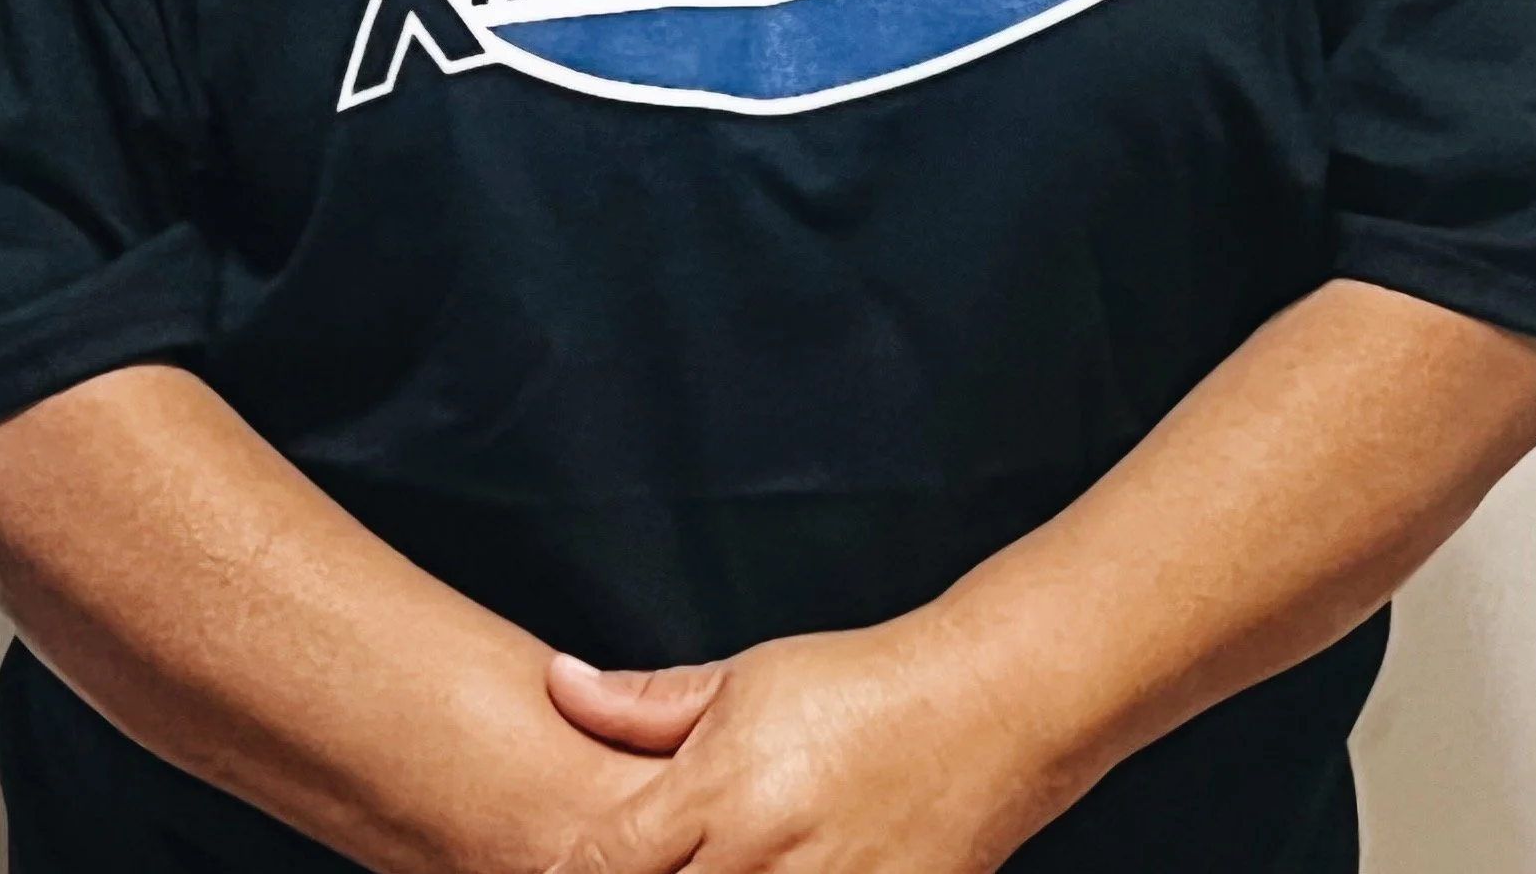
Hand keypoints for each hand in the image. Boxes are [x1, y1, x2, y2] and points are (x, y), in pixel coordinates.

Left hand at [542, 613, 1054, 873]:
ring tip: (723, 864)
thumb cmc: (858, 687)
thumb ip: (644, 702)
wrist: (982, 708)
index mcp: (719, 791)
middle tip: (654, 864)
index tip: (554, 870)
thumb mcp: (744, 680)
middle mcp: (762, 859)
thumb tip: (559, 683)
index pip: (606, 863)